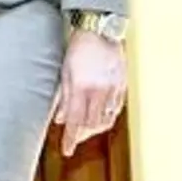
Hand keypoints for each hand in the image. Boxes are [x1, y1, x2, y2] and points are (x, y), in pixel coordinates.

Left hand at [52, 30, 126, 156]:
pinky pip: (116, 110)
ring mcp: (113, 89)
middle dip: (81, 136)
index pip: (74, 120)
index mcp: (81, 86)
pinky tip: (100, 120)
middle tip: (73, 140)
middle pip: (91, 124)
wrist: (100, 30)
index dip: (70, 138)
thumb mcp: (64, 70)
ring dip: (94, 130)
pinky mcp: (122, 86)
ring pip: (105, 119)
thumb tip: (58, 118)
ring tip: (85, 132)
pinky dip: (107, 118)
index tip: (66, 150)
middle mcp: (98, 90)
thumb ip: (62, 96)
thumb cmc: (79, 47)